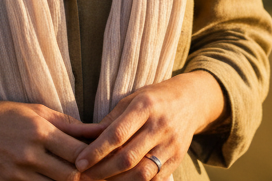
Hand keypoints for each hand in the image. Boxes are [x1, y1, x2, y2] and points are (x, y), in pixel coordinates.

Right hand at [0, 100, 104, 180]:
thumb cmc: (4, 115)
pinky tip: (51, 180)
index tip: (100, 158)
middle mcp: (29, 153)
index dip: (93, 158)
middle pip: (69, 175)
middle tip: (92, 174)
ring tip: (72, 177)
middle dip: (83, 176)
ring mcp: (16, 173)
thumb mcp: (37, 111)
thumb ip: (68, 123)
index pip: (78, 151)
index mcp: (40, 130)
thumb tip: (97, 130)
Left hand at [74, 71, 225, 179]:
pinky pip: (154, 178)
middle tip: (84, 176)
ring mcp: (170, 144)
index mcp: (145, 106)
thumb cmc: (154, 98)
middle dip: (102, 171)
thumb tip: (84, 138)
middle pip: (128, 158)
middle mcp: (159, 126)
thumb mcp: (131, 99)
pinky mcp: (177, 159)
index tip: (80, 162)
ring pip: (142, 173)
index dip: (96, 151)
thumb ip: (110, 120)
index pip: (117, 134)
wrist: (192, 101)